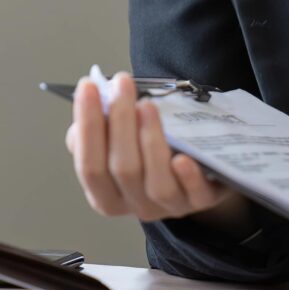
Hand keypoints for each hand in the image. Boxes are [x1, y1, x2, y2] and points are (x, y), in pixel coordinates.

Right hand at [66, 71, 249, 230]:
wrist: (197, 173)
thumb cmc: (149, 152)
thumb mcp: (121, 142)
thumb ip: (101, 129)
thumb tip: (97, 104)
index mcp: (106, 195)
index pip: (89, 167)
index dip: (87, 127)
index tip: (88, 87)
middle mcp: (135, 205)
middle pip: (122, 169)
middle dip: (120, 122)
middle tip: (121, 83)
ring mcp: (169, 206)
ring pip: (156, 183)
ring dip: (150, 141)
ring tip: (147, 105)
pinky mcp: (201, 201)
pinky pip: (194, 194)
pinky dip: (188, 177)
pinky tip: (182, 158)